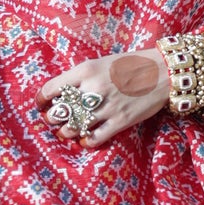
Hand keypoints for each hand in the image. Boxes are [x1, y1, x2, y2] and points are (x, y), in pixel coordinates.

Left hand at [35, 48, 169, 147]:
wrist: (163, 71)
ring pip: (74, 128)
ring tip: (64, 132)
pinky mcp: (120, 121)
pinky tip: (83, 139)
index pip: (51, 89)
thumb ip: (81, 77)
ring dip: (65, 132)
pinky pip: (94, 138)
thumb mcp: (100, 62)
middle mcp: (93, 89)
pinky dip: (85, 141)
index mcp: (85, 70)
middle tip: (53, 120)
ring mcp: (107, 107)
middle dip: (52, 118)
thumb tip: (61, 94)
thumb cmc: (129, 64)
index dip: (42, 100)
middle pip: (60, 111)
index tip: (41, 104)